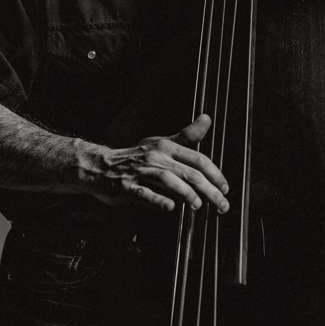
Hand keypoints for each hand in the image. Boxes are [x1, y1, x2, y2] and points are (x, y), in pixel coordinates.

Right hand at [77, 115, 230, 212]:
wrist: (99, 165)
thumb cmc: (135, 157)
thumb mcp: (161, 143)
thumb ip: (187, 136)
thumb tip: (207, 119)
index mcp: (165, 146)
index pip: (197, 159)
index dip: (215, 174)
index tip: (225, 188)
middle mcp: (154, 157)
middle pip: (188, 172)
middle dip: (209, 190)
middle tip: (222, 205)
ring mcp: (139, 171)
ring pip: (168, 180)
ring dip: (186, 193)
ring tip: (198, 205)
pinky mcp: (126, 186)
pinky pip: (143, 193)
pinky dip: (158, 200)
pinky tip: (170, 207)